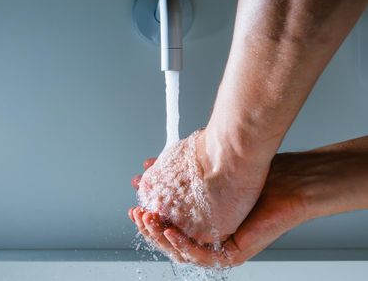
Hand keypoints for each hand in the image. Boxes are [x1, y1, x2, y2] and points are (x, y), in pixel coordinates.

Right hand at [130, 137, 367, 265]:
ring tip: (148, 219)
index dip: (149, 217)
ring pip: (182, 252)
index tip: (135, 202)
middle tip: (137, 212)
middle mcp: (211, 237)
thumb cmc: (252, 175)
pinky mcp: (234, 253)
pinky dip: (182, 245)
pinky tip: (169, 230)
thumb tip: (147, 168)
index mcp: (203, 221)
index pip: (169, 226)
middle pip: (171, 241)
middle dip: (148, 227)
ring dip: (160, 237)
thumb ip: (175, 173)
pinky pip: (202, 257)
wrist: (289, 181)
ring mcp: (222, 247)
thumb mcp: (201, 171)